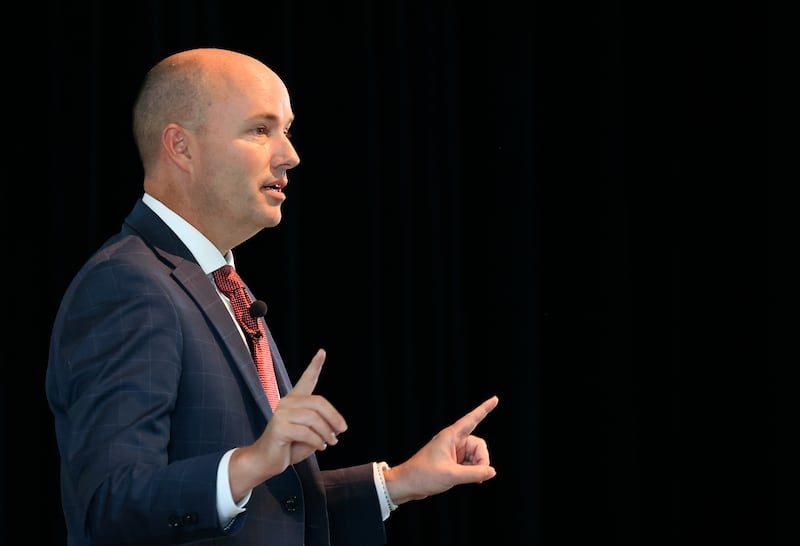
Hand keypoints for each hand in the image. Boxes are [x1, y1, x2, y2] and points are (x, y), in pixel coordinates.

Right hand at [228, 349, 346, 499]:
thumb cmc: (289, 447)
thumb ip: (321, 425)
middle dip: (334, 417)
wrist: (266, 462)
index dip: (315, 365)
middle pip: (318, 403)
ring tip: (331, 442)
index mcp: (294, 401)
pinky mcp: (278, 428)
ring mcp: (281, 414)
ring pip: (314, 418)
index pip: (306, 379)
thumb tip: (337, 426)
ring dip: (327, 433)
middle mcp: (287, 403)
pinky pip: (306, 432)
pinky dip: (318, 441)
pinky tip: (321, 447)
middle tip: (342, 430)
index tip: (322, 352)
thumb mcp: (311, 434)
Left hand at [382, 395, 498, 504]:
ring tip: (470, 479)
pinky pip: (470, 462)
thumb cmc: (424, 476)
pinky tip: (472, 480)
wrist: (407, 484)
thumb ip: (475, 473)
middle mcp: (453, 440)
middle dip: (482, 459)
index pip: (472, 419)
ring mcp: (453, 451)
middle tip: (480, 475)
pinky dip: (473, 470)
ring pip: (475, 455)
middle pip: (478, 445)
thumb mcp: (451, 475)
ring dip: (477, 467)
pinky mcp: (452, 461)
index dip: (485, 409)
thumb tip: (492, 471)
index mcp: (450, 436)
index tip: (495, 399)